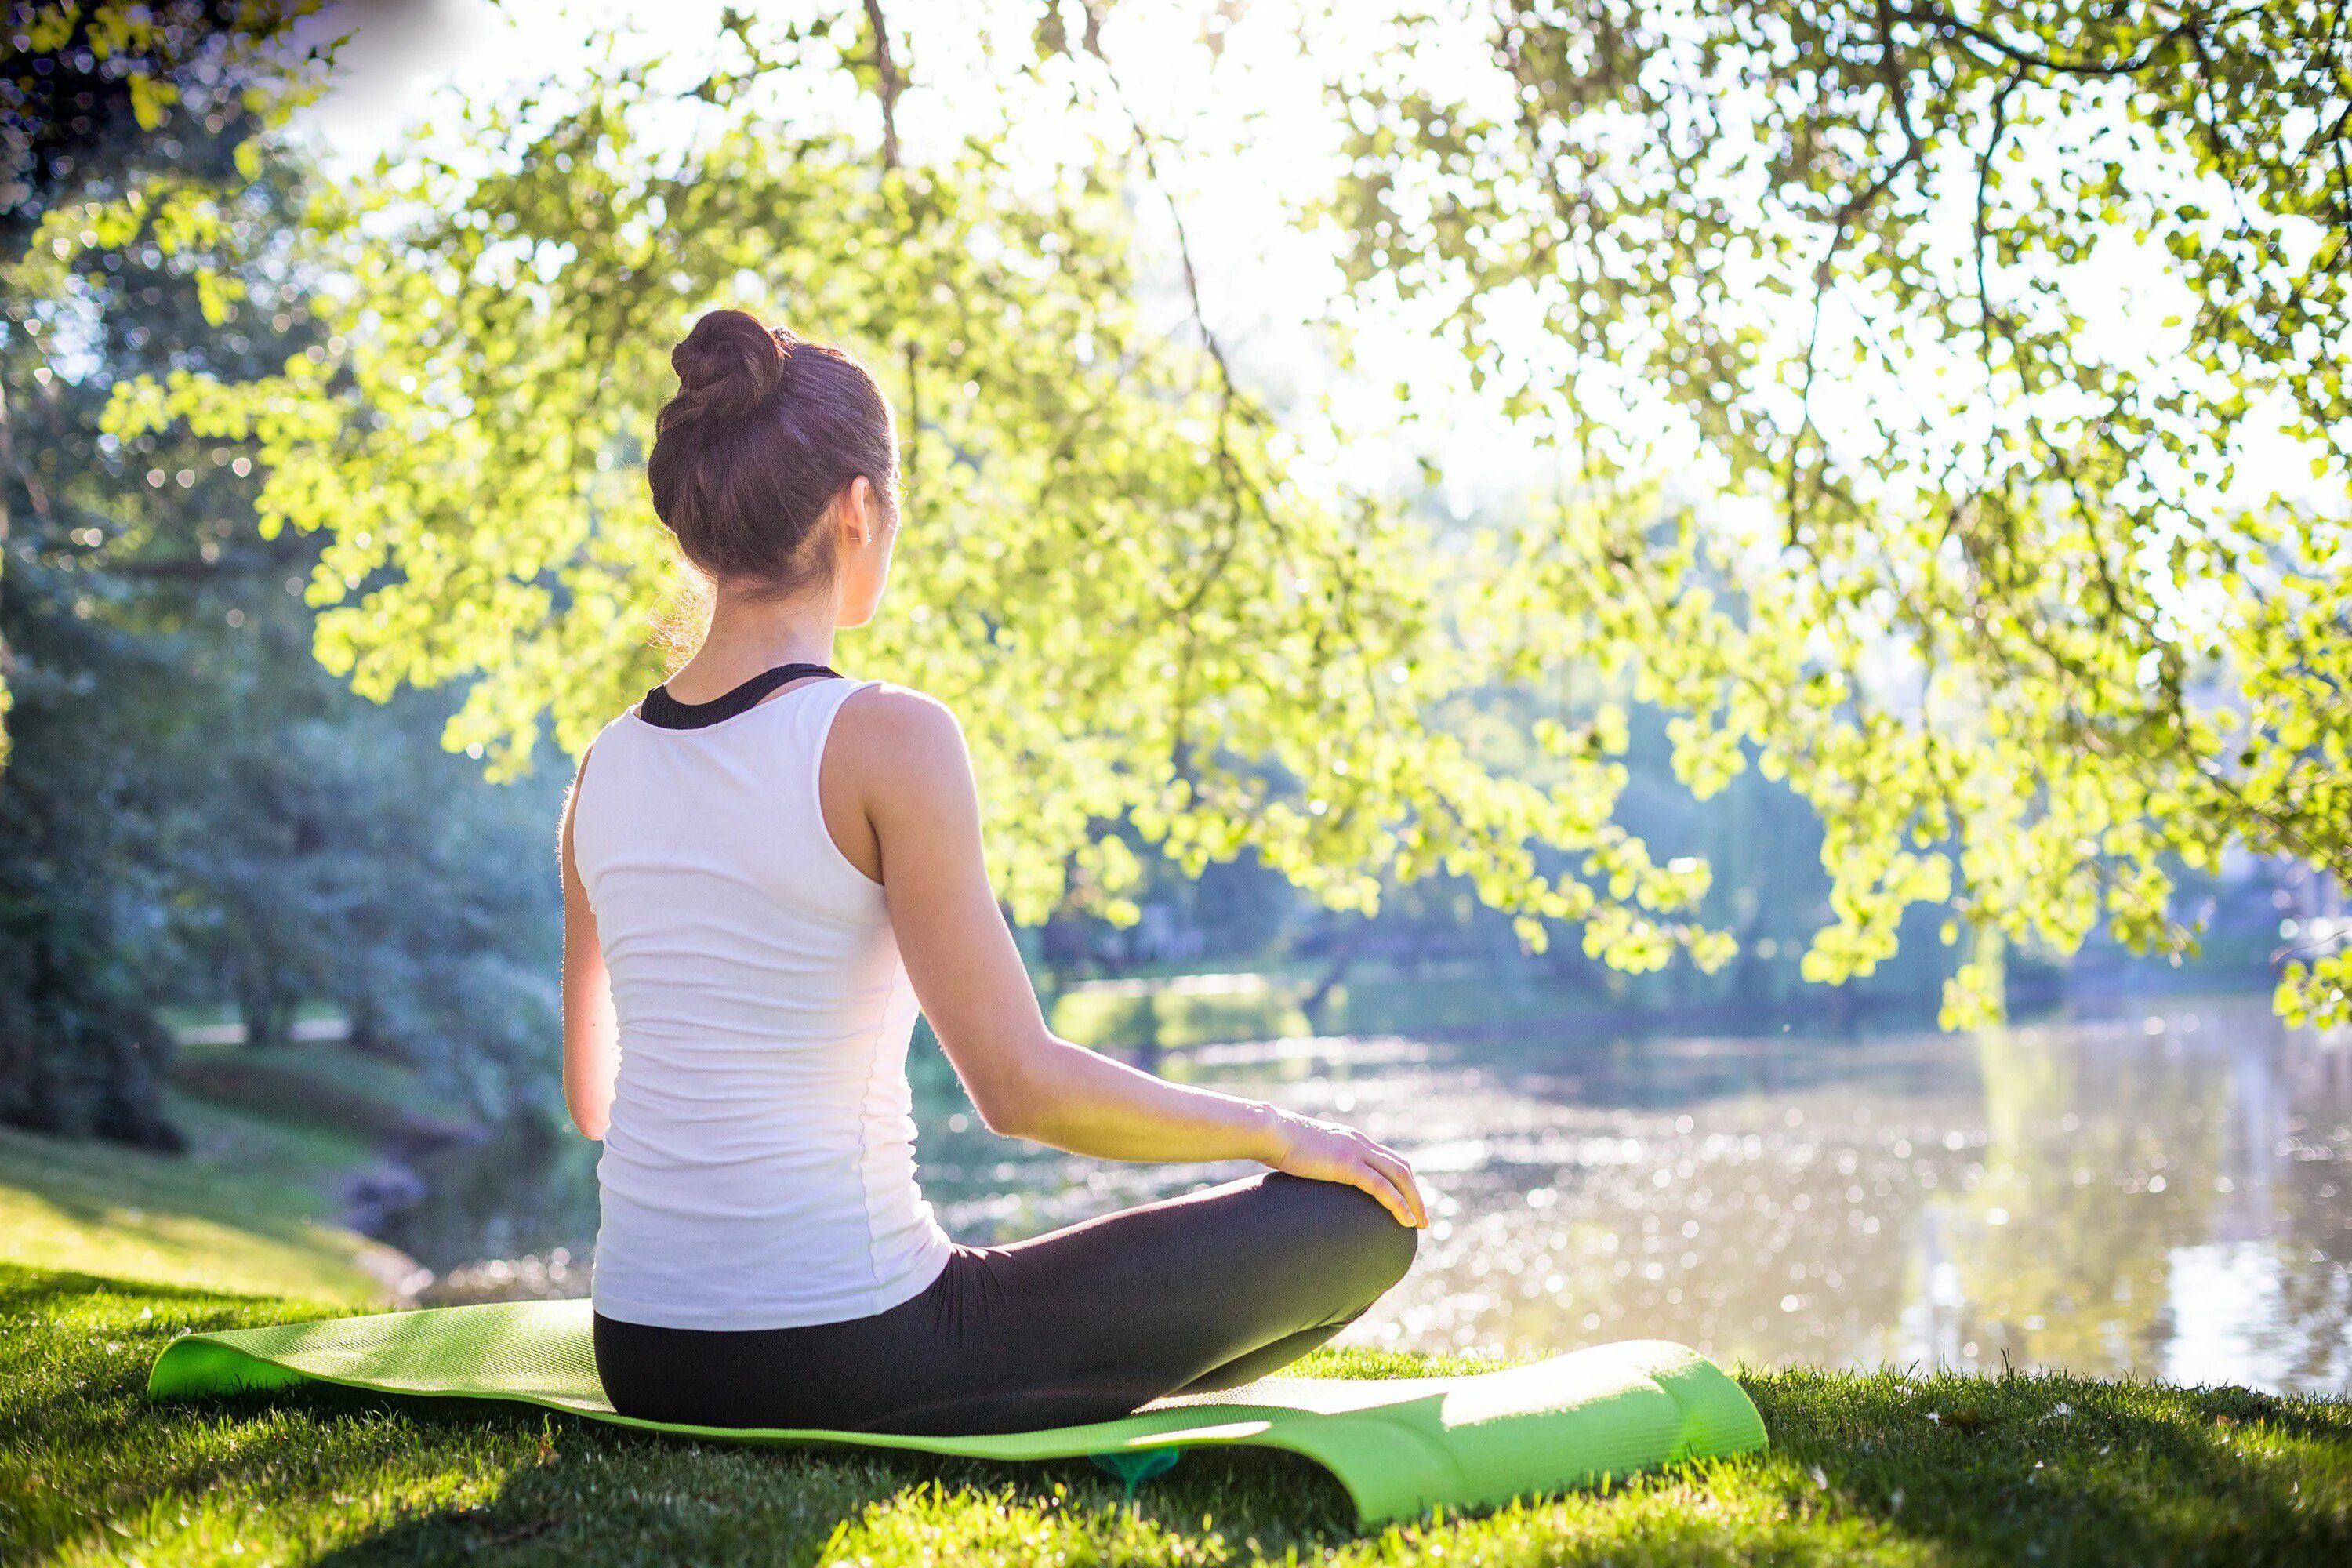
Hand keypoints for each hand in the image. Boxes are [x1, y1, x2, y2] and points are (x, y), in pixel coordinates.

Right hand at [1261, 1107, 1428, 1228]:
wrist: (1271, 1133)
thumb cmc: (1281, 1146)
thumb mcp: (1307, 1155)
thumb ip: (1318, 1165)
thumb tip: (1314, 1179)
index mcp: (1352, 1140)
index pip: (1389, 1159)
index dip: (1403, 1181)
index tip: (1409, 1202)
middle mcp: (1360, 1143)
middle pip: (1401, 1167)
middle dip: (1416, 1193)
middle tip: (1422, 1219)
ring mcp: (1355, 1152)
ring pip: (1399, 1176)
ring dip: (1414, 1201)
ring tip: (1420, 1224)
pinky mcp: (1348, 1164)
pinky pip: (1382, 1186)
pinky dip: (1398, 1204)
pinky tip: (1406, 1220)